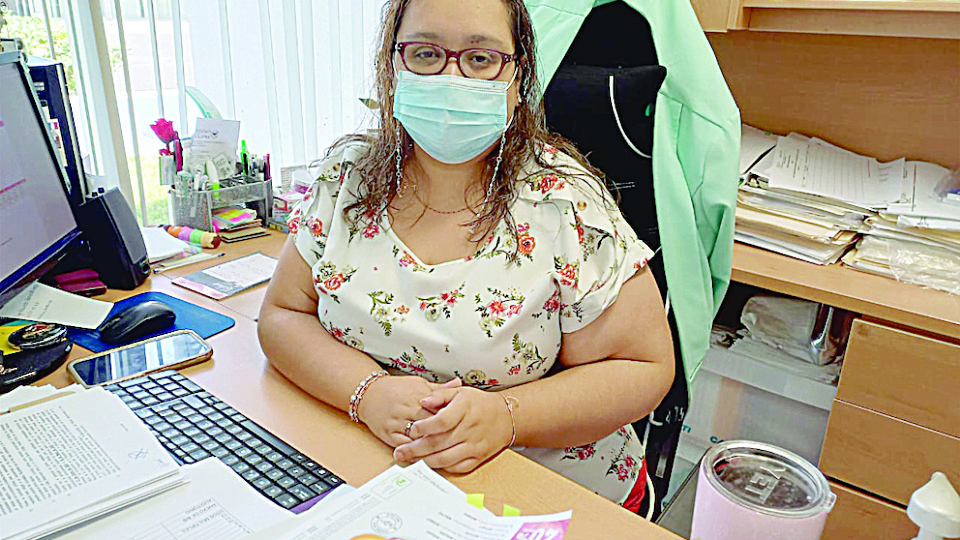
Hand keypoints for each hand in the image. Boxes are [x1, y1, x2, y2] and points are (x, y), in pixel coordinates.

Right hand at [358, 375, 460, 447]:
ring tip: (445, 453)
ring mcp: (397, 422)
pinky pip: (403, 445)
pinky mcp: (388, 433)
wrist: (369, 393)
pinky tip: (425, 456)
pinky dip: (414, 452)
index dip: (451, 419)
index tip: (462, 426)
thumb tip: (459, 383)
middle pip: (430, 424)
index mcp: (418, 394)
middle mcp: (407, 408)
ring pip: (417, 437)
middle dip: (443, 434)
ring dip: (430, 446)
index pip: (439, 408)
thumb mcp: (419, 383)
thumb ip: (440, 388)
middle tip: (458, 443)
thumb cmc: (396, 388)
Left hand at [393, 387, 512, 473]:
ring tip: (409, 460)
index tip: (412, 430)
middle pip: (439, 443)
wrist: (505, 417)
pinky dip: (441, 467)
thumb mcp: (460, 392)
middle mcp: (470, 429)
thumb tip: (422, 401)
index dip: (425, 427)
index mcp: (465, 409)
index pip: (442, 421)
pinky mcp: (478, 457)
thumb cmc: (479, 404)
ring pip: (446, 458)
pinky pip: (457, 467)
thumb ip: (440, 395)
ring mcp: (474, 445)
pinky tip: (428, 464)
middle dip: (416, 449)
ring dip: (425, 461)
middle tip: (400, 452)